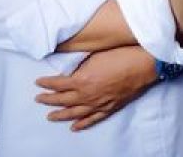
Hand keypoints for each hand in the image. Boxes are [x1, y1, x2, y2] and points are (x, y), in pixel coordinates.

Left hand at [35, 46, 156, 130]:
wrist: (143, 64)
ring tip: (50, 116)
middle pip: (62, 100)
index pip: (58, 84)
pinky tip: (74, 127)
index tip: (38, 82)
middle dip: (48, 100)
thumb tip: (70, 70)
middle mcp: (87, 95)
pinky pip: (92, 119)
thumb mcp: (96, 55)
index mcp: (82, 80)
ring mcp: (98, 103)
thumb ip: (80, 65)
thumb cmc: (121, 55)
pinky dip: (82, 124)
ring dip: (60, 115)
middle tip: (38, 99)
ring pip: (74, 113)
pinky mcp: (109, 108)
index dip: (46, 83)